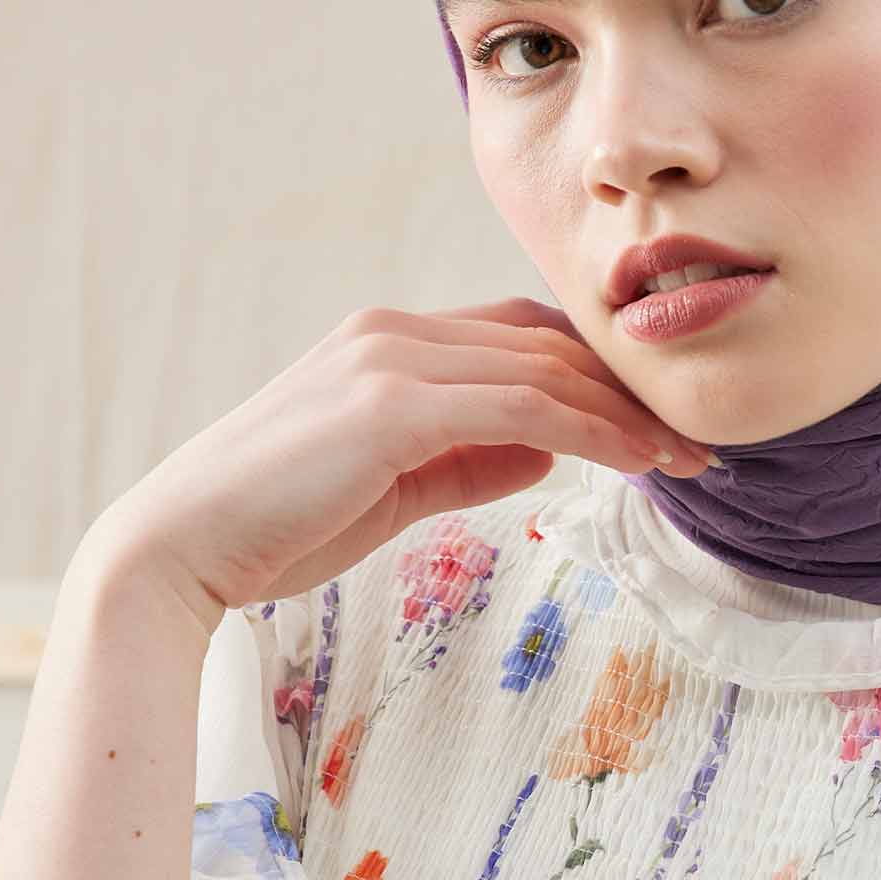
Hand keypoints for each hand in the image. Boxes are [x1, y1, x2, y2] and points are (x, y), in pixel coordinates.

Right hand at [90, 294, 714, 630]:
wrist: (181, 548)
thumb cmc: (279, 526)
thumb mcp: (394, 488)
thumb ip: (470, 460)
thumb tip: (548, 450)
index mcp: (391, 340)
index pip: (523, 336)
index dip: (598, 374)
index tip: (659, 420)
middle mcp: (395, 331)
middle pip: (549, 343)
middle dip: (632, 392)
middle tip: (699, 440)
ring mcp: (392, 359)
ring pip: (547, 370)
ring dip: (629, 415)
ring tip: (690, 458)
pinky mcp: (392, 404)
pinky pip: (525, 407)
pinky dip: (593, 431)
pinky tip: (639, 464)